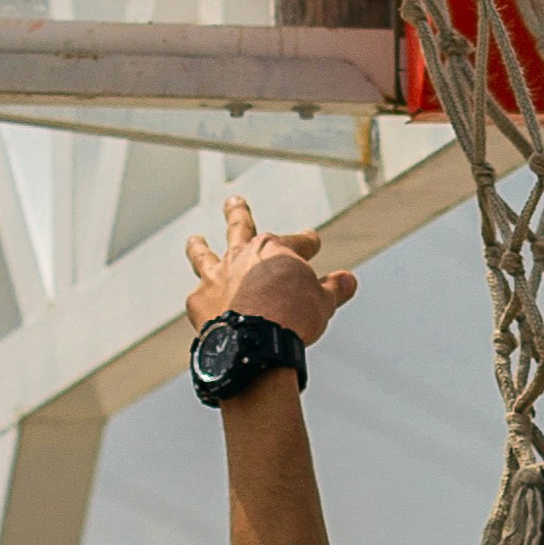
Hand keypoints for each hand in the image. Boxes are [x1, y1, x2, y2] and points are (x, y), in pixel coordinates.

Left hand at [185, 190, 358, 350]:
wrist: (255, 341)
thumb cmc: (292, 318)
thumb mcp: (323, 302)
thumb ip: (334, 288)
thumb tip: (349, 280)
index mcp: (276, 249)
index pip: (297, 241)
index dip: (307, 243)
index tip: (312, 243)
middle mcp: (242, 255)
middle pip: (240, 227)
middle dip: (238, 214)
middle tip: (233, 202)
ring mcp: (217, 276)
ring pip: (204, 255)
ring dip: (200, 246)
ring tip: (194, 240)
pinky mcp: (199, 301)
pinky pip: (198, 296)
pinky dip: (201, 298)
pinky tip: (200, 300)